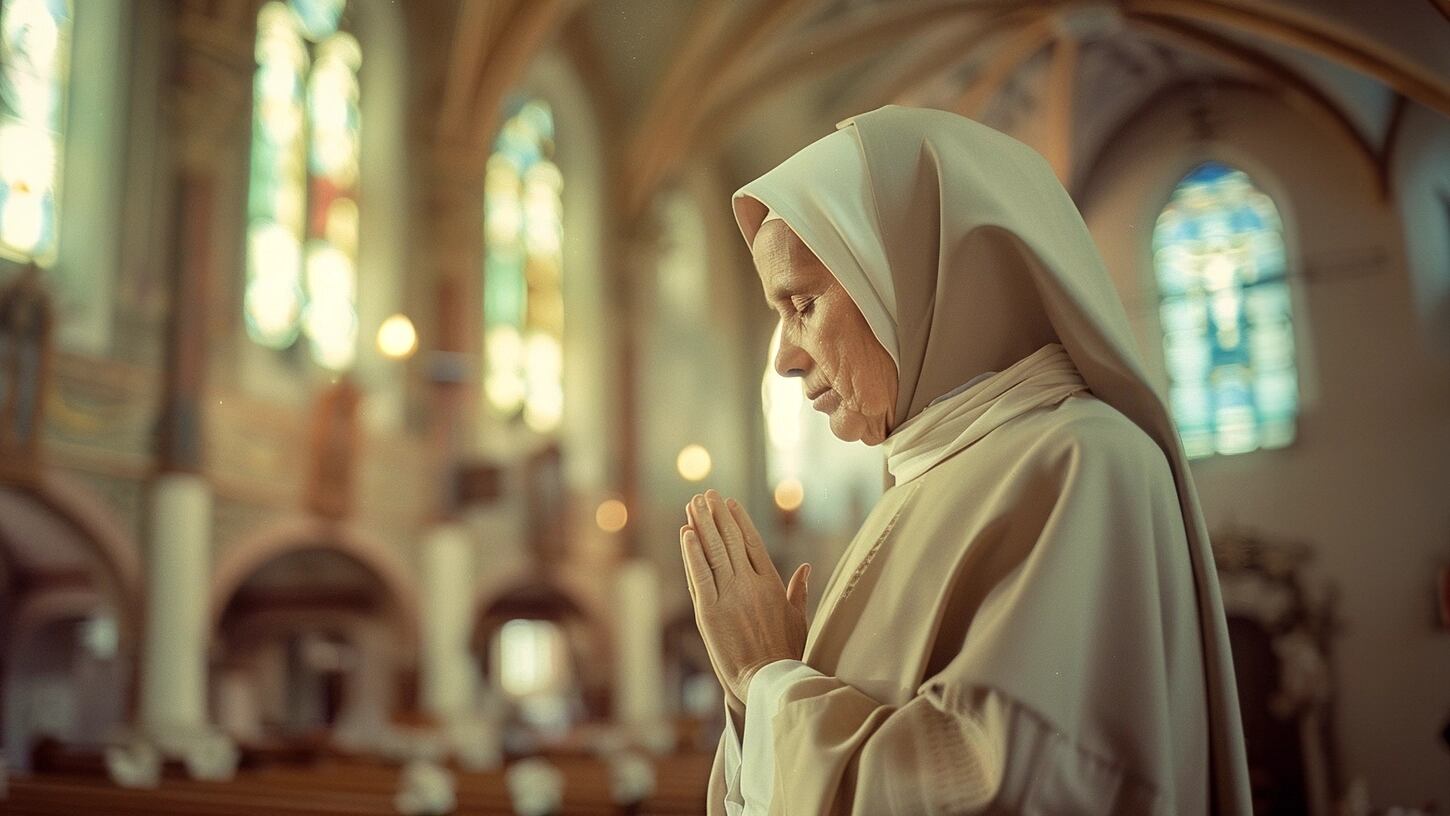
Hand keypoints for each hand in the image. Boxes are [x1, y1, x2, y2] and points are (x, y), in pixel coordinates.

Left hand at [680, 489, 810, 704]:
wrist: (769, 682)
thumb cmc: (786, 654)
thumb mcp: (798, 620)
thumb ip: (799, 592)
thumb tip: (806, 568)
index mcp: (771, 585)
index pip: (753, 543)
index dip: (740, 521)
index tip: (730, 503)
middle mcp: (750, 584)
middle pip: (731, 541)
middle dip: (717, 516)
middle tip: (706, 495)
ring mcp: (728, 596)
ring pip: (713, 552)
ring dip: (702, 525)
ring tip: (693, 504)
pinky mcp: (709, 611)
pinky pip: (699, 574)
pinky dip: (691, 552)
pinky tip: (685, 533)